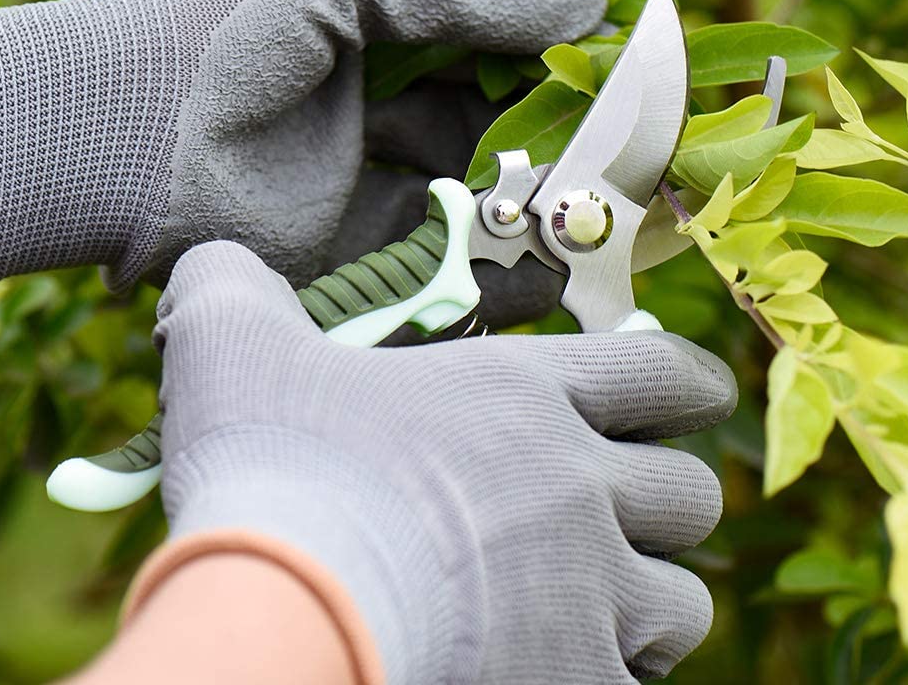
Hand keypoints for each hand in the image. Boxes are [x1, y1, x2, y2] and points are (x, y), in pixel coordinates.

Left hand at [0, 0, 604, 298]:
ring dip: (549, 203)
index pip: (513, 27)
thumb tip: (591, 2)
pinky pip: (454, 260)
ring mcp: (381, 176)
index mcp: (392, 17)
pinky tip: (551, 263)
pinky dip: (506, 265)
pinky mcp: (360, 252)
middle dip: (574, 137)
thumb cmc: (214, 34)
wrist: (98, 142)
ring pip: (494, 192)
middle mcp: (394, 96)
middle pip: (515, 116)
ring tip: (609, 214)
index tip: (639, 69)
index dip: (576, 48)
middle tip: (639, 157)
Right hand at [153, 241, 736, 683]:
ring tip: (582, 603)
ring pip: (679, 603)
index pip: (664, 373)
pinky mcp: (574, 682)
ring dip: (643, 599)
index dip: (688, 383)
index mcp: (524, 397)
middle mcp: (579, 488)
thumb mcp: (234, 347)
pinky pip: (630, 684)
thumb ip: (235, 286)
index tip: (692, 396)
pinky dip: (598, 673)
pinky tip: (534, 662)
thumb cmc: (274, 472)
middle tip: (603, 512)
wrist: (283, 619)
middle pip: (690, 495)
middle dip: (661, 503)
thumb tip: (215, 265)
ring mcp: (589, 594)